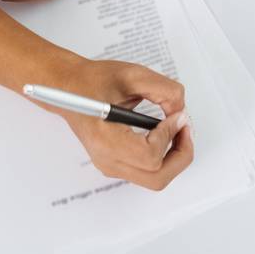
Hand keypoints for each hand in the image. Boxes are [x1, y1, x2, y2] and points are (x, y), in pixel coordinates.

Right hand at [31, 57, 193, 190]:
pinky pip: (147, 170)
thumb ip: (164, 90)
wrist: (69, 88)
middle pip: (157, 178)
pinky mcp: (116, 163)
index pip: (150, 156)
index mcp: (106, 140)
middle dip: (180, 155)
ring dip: (173, 156)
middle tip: (185, 128)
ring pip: (155, 178)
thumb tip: (181, 112)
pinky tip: (163, 132)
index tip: (175, 114)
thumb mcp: (132, 75)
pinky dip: (163, 155)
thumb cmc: (94, 80)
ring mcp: (111, 165)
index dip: (169, 135)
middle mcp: (108, 160)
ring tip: (176, 128)